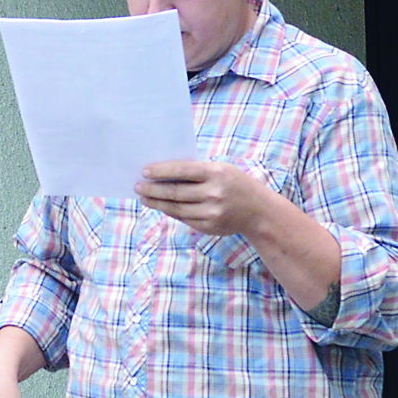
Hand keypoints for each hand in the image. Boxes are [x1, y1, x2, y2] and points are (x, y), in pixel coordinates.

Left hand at [136, 159, 278, 236]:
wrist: (259, 211)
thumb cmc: (235, 184)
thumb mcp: (221, 170)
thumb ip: (197, 172)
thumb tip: (164, 174)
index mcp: (216, 173)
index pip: (182, 171)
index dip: (161, 171)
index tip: (144, 171)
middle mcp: (214, 194)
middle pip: (175, 192)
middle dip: (153, 189)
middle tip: (138, 186)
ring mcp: (211, 213)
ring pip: (176, 208)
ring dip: (157, 203)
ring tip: (144, 198)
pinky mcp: (209, 227)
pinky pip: (184, 219)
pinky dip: (170, 212)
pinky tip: (161, 206)